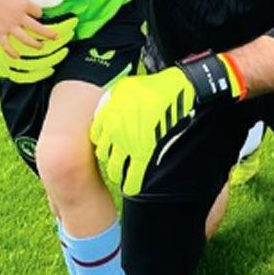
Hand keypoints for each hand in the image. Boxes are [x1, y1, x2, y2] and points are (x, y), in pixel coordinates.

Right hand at [0, 0, 61, 56]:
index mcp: (24, 5)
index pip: (38, 12)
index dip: (39, 13)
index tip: (38, 15)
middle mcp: (19, 17)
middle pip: (37, 28)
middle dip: (48, 34)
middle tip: (55, 37)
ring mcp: (10, 26)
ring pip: (26, 39)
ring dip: (35, 44)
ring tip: (41, 47)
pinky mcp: (0, 33)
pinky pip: (7, 45)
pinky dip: (11, 52)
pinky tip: (17, 56)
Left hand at [91, 52, 244, 194]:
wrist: (176, 90)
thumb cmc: (153, 86)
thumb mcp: (125, 87)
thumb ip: (112, 101)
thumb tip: (107, 113)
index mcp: (107, 113)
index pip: (97, 136)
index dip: (103, 142)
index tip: (109, 145)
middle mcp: (113, 130)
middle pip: (103, 153)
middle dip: (109, 158)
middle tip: (116, 161)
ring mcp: (128, 143)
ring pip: (114, 166)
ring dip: (117, 173)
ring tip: (121, 176)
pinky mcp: (144, 153)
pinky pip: (132, 175)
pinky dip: (131, 184)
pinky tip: (131, 188)